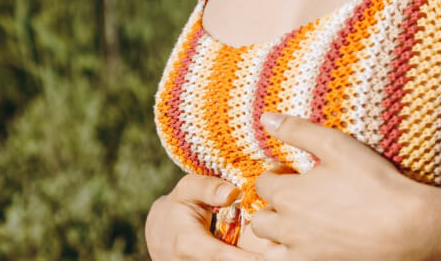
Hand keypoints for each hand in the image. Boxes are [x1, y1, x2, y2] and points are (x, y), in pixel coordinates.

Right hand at [146, 174, 270, 260]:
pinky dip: (245, 260)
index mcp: (188, 244)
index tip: (272, 255)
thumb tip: (233, 192)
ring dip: (252, 260)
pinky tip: (264, 255)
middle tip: (282, 253)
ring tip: (278, 253)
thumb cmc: (177, 207)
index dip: (248, 259)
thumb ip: (207, 187)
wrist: (158, 234)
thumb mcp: (187, 190)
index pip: (223, 257)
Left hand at [246, 113, 436, 259]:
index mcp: (289, 195)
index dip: (276, 175)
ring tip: (297, 227)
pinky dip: (291, 255)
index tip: (291, 173)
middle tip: (296, 200)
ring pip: (269, 250)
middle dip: (272, 208)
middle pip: (261, 220)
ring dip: (276, 237)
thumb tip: (266, 118)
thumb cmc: (374, 183)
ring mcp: (301, 254)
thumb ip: (297, 130)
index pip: (263, 184)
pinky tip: (309, 245)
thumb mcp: (335, 145)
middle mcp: (287, 228)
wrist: (407, 227)